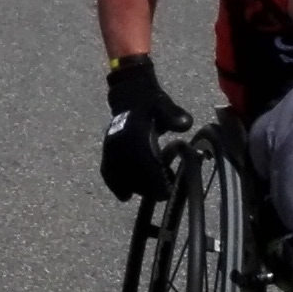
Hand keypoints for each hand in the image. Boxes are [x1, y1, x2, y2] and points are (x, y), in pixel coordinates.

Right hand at [102, 55, 191, 201]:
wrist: (130, 95)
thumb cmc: (151, 103)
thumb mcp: (164, 105)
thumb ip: (174, 115)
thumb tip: (186, 124)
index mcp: (134, 134)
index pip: (145, 165)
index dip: (156, 182)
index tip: (167, 192)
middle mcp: (119, 144)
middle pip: (132, 176)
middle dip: (148, 188)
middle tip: (163, 194)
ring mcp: (110, 148)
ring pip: (119, 177)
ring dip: (134, 187)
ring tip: (149, 192)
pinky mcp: (106, 151)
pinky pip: (107, 172)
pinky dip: (115, 185)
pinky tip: (124, 196)